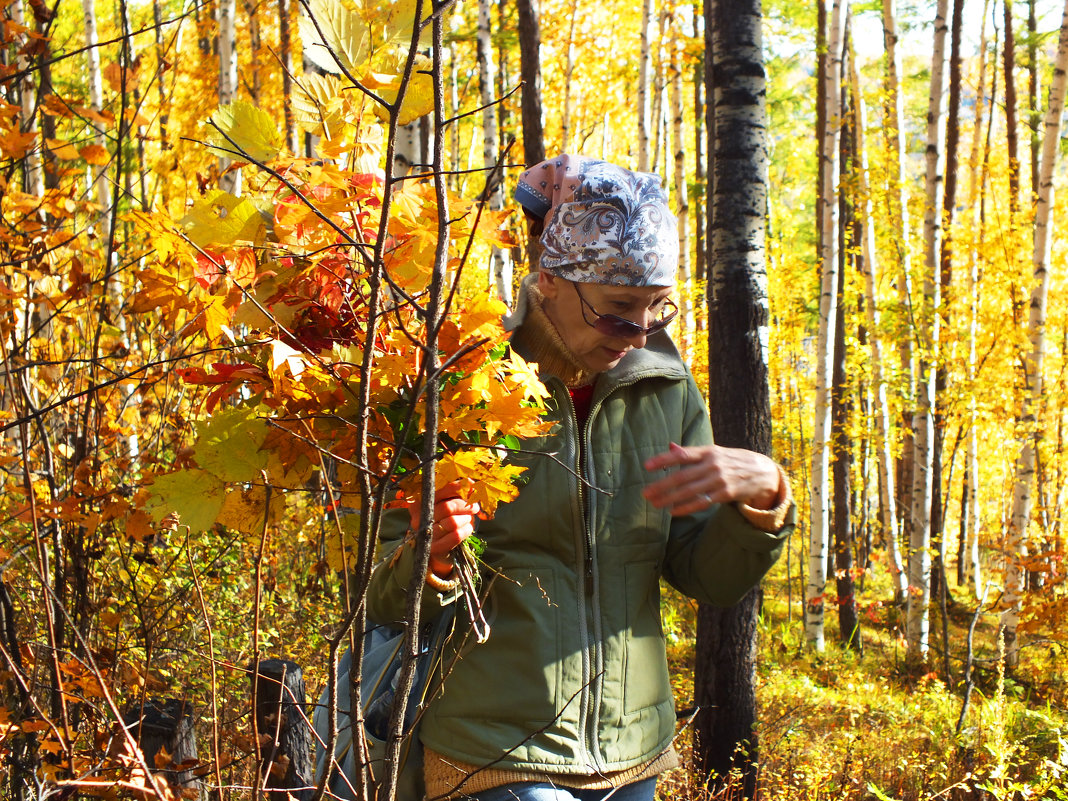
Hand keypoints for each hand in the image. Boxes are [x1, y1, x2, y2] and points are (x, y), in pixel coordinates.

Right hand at [408, 480, 480, 577]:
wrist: (440, 546)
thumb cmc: (445, 519)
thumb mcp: (448, 502)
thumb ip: (458, 491)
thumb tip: (471, 483)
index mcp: (418, 502)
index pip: (438, 490)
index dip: (457, 487)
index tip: (470, 487)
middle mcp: (417, 518)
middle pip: (447, 507)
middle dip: (465, 506)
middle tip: (474, 507)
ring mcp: (424, 535)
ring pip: (452, 522)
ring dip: (466, 519)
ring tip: (468, 518)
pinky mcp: (434, 548)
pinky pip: (456, 536)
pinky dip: (466, 530)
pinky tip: (467, 528)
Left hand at [642, 442, 780, 516]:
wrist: (764, 472)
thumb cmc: (732, 461)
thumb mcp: (714, 452)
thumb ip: (691, 452)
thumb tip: (670, 447)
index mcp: (708, 451)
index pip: (682, 455)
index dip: (663, 460)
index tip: (646, 466)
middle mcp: (713, 464)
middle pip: (682, 476)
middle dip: (662, 485)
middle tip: (645, 493)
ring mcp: (720, 479)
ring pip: (690, 491)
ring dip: (670, 498)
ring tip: (655, 504)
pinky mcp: (726, 494)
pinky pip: (702, 502)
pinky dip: (686, 507)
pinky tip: (673, 511)